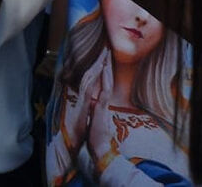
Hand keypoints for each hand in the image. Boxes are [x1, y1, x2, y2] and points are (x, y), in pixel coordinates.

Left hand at [85, 53, 118, 172]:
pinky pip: (104, 91)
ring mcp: (104, 105)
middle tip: (107, 50)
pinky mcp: (102, 109)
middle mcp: (104, 102)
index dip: (103, 71)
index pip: (102, 84)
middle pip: (106, 80)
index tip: (103, 59)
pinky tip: (104, 71)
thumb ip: (95, 111)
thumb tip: (94, 104)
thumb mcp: (94, 121)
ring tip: (107, 55)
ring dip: (107, 68)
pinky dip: (105, 80)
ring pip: (107, 82)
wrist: (100, 150)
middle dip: (106, 65)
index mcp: (101, 104)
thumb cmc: (96, 138)